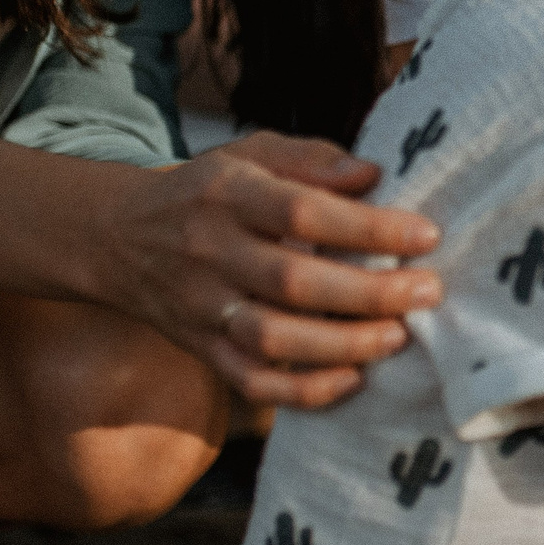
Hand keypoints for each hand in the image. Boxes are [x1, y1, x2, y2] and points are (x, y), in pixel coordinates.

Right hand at [98, 130, 441, 408]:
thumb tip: (373, 175)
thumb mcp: (251, 154)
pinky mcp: (200, 348)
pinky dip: (304, 390)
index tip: (426, 235)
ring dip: (343, 345)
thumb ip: (312, 160)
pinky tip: (353, 379)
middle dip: (370, 293)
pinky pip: (251, 381)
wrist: (115, 237)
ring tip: (398, 336)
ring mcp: (201, 306)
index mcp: (227, 194)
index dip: (368, 228)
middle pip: (293, 282)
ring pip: (271, 338)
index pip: (302, 212)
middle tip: (428, 291)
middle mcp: (210, 252)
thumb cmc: (208, 191)